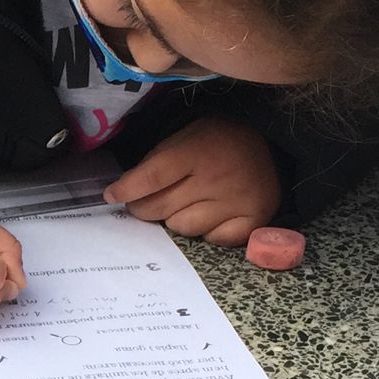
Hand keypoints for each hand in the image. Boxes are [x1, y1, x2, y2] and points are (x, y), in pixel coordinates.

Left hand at [105, 118, 280, 246]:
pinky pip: (212, 241)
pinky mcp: (252, 221)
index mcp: (199, 151)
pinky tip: (211, 215)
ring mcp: (238, 202)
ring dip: (176, 219)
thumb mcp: (184, 138)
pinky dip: (205, 232)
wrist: (267, 143)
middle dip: (144, 208)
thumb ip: (155, 164)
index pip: (153, 176)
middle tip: (144, 203)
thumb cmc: (215, 142)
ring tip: (187, 203)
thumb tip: (122, 194)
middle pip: (162, 207)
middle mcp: (219, 177)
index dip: (128, 189)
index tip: (111, 196)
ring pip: (183, 228)